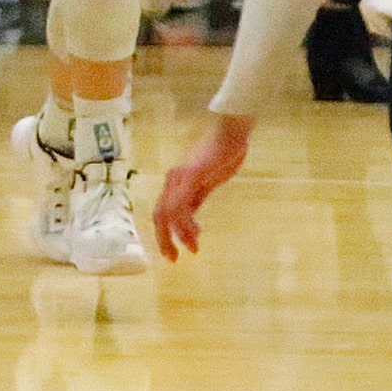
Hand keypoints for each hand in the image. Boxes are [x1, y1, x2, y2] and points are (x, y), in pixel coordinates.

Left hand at [155, 115, 253, 259]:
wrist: (232, 131)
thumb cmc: (224, 152)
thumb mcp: (209, 181)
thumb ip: (197, 197)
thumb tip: (190, 218)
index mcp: (176, 182)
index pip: (163, 212)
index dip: (165, 233)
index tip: (176, 250)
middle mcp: (173, 180)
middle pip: (159, 216)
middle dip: (164, 241)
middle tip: (174, 259)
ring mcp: (180, 179)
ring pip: (168, 215)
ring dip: (177, 237)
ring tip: (191, 250)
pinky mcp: (191, 178)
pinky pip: (181, 207)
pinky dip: (185, 225)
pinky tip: (194, 236)